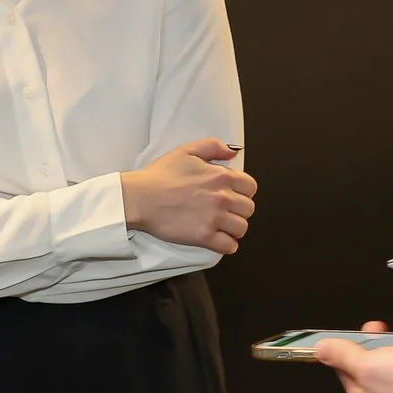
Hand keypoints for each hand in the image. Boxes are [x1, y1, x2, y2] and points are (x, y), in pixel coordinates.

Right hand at [120, 139, 256, 254]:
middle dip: (239, 210)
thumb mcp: (187, 150)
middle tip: (225, 211)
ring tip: (221, 226)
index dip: (243, 192)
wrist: (141, 197)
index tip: (232, 195)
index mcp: (222, 176)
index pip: (250, 187)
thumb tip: (233, 153)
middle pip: (248, 209)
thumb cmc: (160, 175)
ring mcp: (214, 218)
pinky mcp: (204, 236)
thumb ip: (213, 146)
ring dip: (234, 228)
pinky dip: (227, 245)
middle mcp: (222, 197)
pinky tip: (218, 239)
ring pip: (242, 228)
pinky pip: (230, 246)